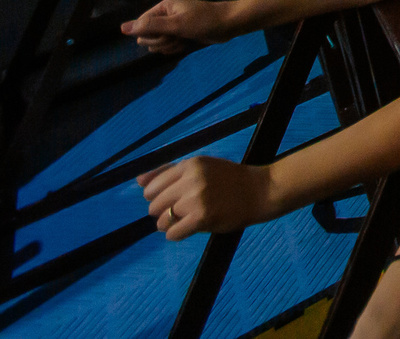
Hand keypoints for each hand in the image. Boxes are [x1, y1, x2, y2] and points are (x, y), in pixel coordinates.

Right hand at [119, 0, 233, 54]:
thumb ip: (149, 26)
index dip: (149, 34)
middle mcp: (165, 15)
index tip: (165, 34)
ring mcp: (172, 26)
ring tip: (182, 40)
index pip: (141, 25)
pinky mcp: (180, 35)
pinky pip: (167, 46)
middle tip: (176, 37)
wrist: (229, 24)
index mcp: (162, 8)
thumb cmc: (204, 21)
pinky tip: (184, 45)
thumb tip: (122, 28)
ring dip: (167, 46)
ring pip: (156, 43)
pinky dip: (173, 48)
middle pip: (147, 36)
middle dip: (159, 41)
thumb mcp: (176, 24)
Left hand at [135, 155, 273, 241]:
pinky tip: (189, 229)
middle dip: (163, 212)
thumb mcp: (202, 167)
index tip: (172, 200)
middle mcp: (192, 179)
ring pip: (162, 220)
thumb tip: (138, 180)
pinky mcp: (202, 217)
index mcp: (191, 164)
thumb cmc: (230, 180)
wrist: (261, 191)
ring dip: (170, 224)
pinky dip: (176, 234)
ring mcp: (197, 199)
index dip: (158, 197)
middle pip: (154, 204)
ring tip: (187, 220)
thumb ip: (170, 172)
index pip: (152, 186)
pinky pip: (173, 233)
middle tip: (182, 212)